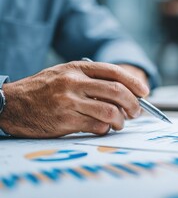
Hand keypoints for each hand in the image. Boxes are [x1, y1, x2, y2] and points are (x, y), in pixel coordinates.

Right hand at [0, 61, 148, 137]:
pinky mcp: (65, 121)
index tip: (144, 92)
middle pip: (116, 91)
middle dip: (133, 104)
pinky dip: (105, 129)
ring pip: (110, 111)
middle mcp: (74, 82)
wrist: (11, 104)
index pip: (114, 72)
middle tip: (136, 112)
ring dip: (121, 120)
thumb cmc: (42, 90)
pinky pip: (97, 126)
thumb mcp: (65, 74)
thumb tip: (124, 92)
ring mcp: (69, 101)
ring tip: (120, 123)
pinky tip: (103, 128)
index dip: (134, 82)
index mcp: (77, 68)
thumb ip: (91, 80)